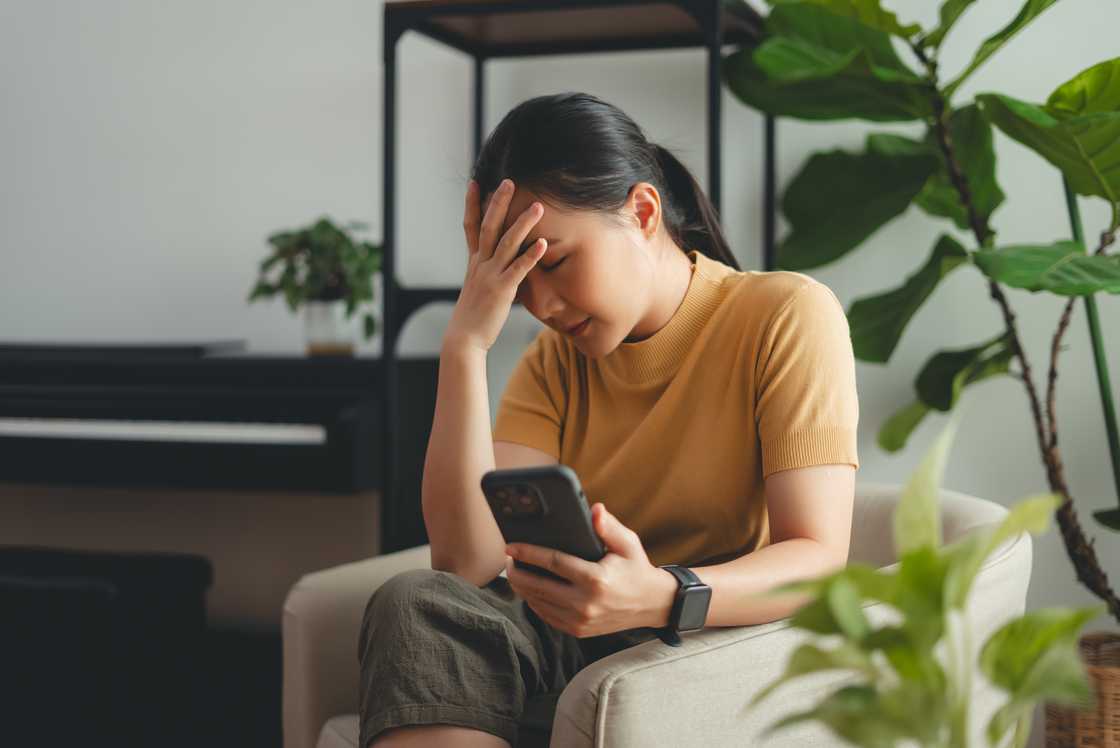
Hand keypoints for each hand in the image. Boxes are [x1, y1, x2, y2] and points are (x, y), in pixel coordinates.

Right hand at [443, 177, 548, 353]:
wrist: (464, 338)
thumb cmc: (474, 317)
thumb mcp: (479, 289)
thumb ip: (491, 274)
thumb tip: (505, 269)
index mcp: (475, 262)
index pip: (471, 226)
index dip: (472, 203)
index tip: (475, 183)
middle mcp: (481, 264)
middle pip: (489, 226)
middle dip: (499, 202)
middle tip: (508, 181)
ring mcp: (491, 275)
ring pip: (507, 243)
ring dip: (523, 223)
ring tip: (538, 206)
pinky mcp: (502, 290)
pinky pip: (519, 269)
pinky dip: (531, 256)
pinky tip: (543, 243)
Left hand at [504, 502, 674, 637]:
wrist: (652, 605)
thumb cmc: (637, 569)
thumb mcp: (628, 544)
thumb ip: (609, 527)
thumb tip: (594, 509)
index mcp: (596, 579)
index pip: (553, 563)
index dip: (528, 553)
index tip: (512, 546)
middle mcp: (585, 602)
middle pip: (538, 585)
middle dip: (517, 571)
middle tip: (508, 559)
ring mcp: (580, 620)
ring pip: (538, 602)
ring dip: (522, 587)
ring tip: (515, 571)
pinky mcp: (578, 630)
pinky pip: (546, 615)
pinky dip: (533, 602)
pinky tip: (529, 589)